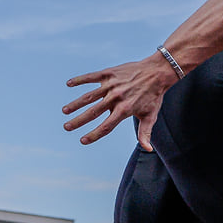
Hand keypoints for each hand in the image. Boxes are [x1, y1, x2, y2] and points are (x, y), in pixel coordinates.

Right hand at [62, 54, 177, 148]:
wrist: (157, 72)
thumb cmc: (154, 96)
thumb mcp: (150, 116)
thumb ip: (145, 133)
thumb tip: (148, 150)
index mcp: (125, 110)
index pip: (106, 126)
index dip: (94, 135)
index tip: (83, 141)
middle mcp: (116, 98)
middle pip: (93, 112)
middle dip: (78, 121)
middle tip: (66, 127)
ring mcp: (111, 85)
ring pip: (89, 96)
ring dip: (75, 104)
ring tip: (65, 111)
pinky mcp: (109, 73)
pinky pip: (91, 77)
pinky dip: (80, 80)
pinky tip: (69, 84)